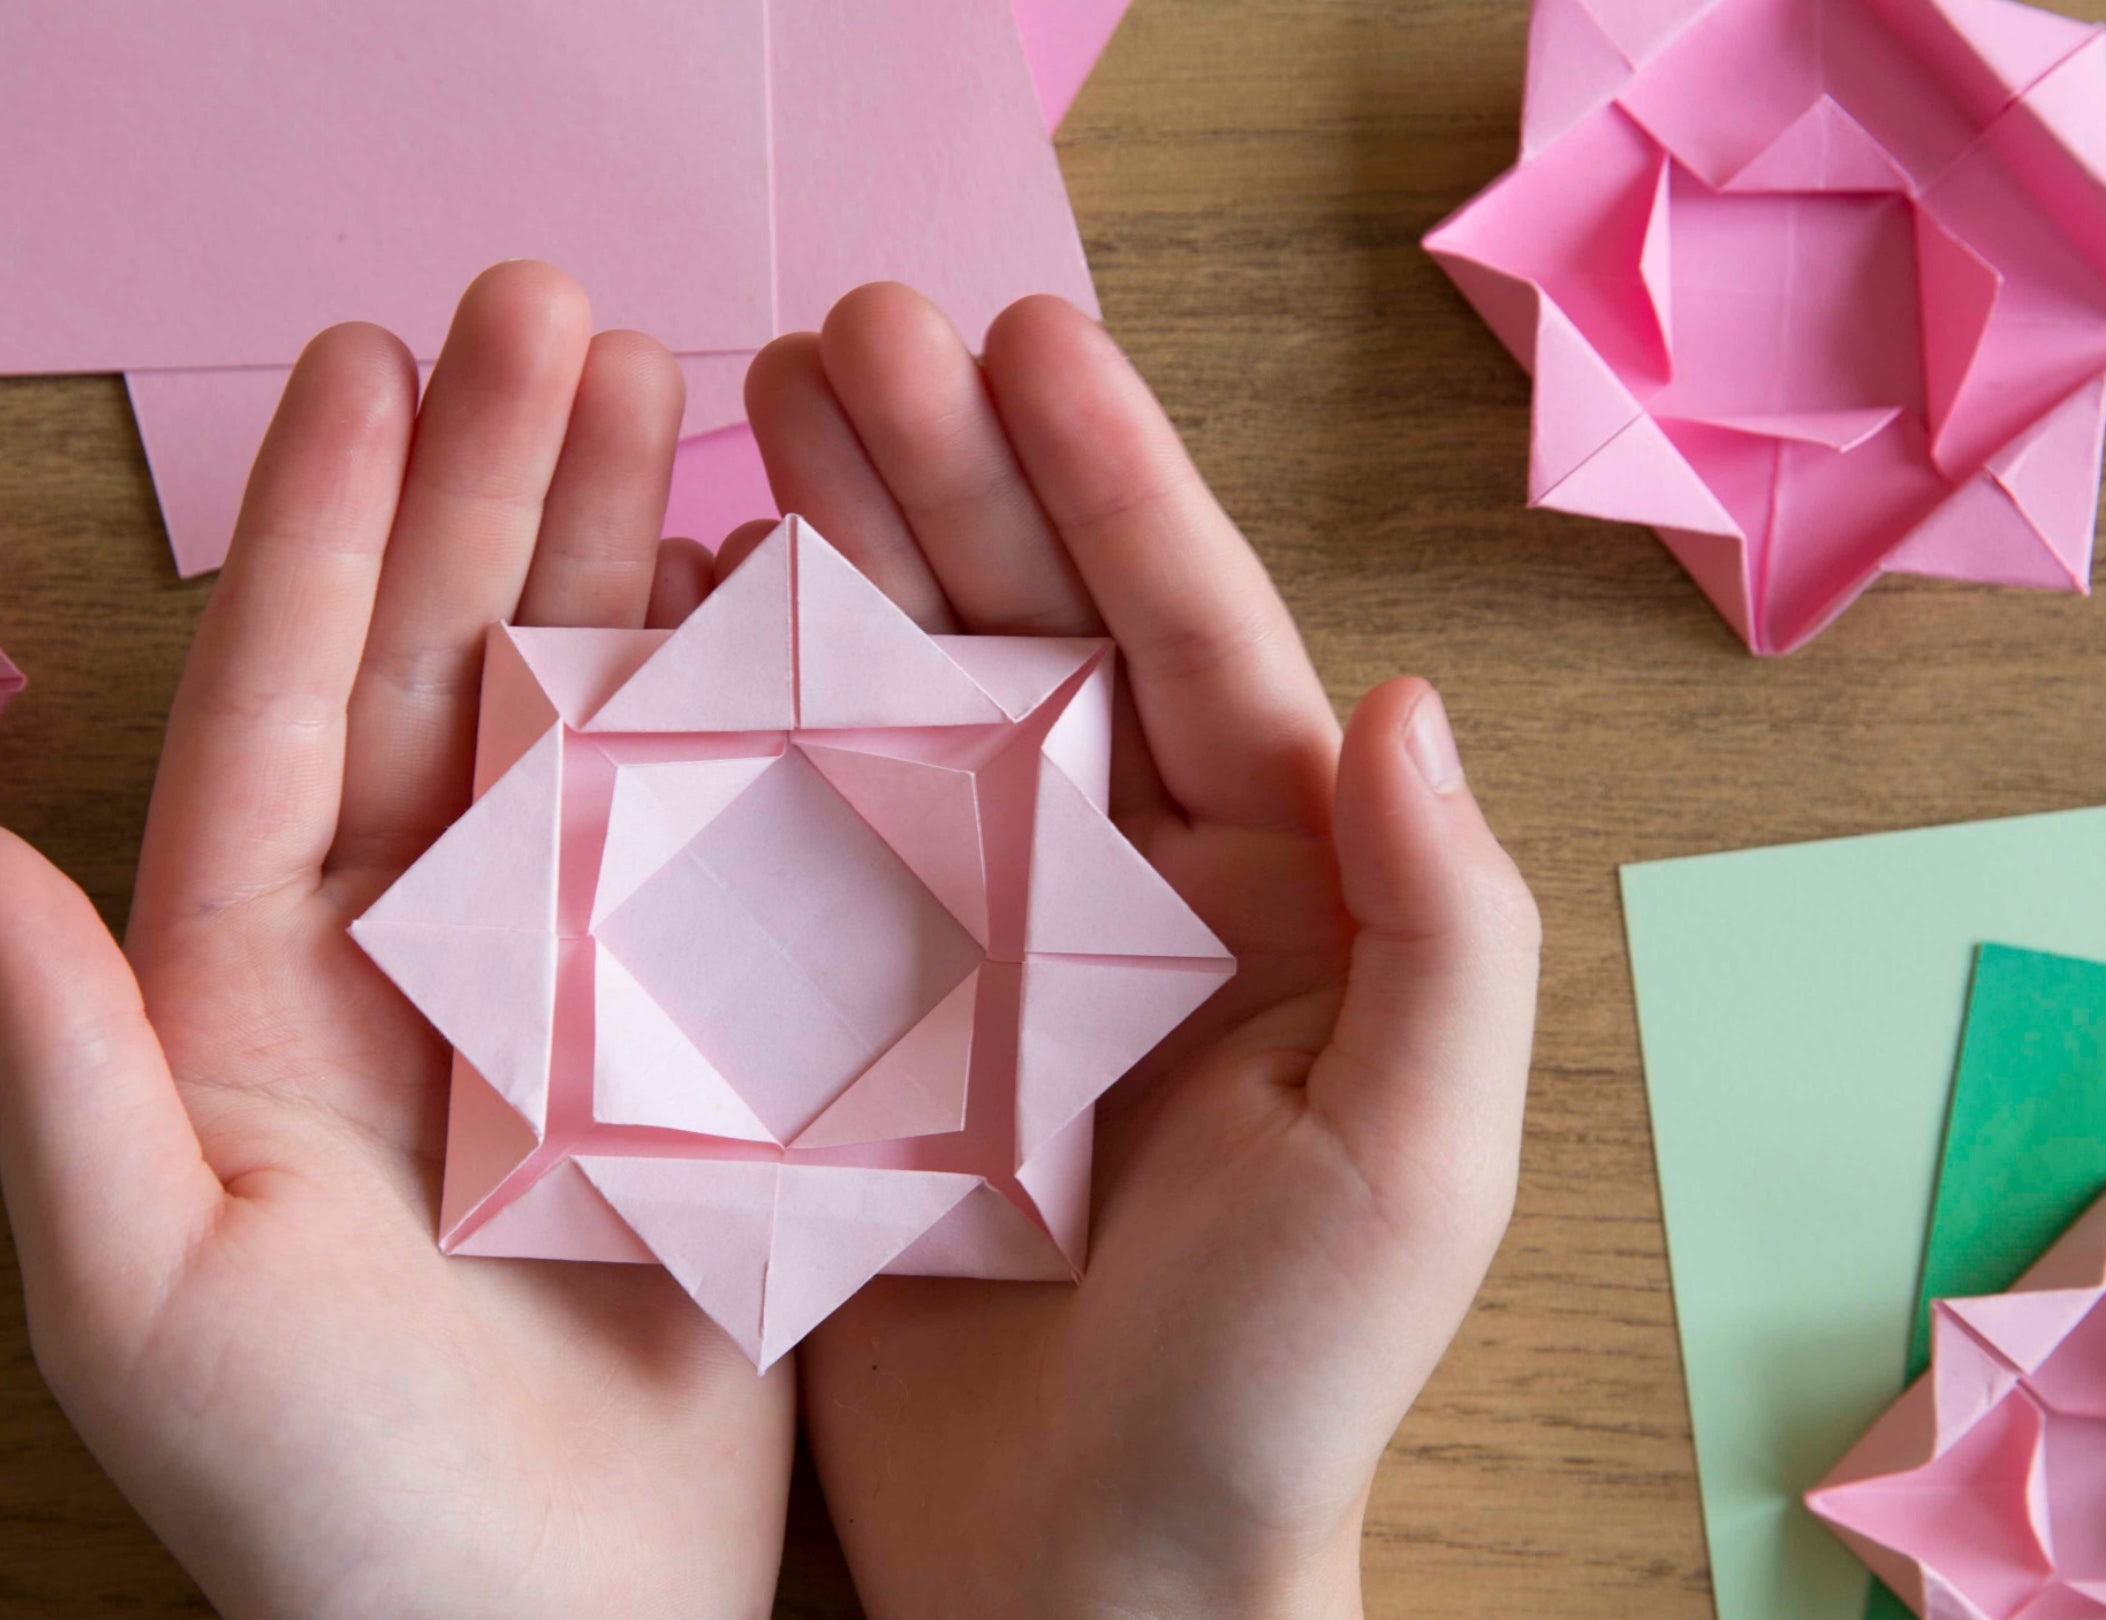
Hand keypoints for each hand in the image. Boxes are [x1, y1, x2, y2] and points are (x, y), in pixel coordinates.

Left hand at [0, 264, 793, 1619]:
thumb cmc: (321, 1504)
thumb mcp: (138, 1295)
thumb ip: (58, 1071)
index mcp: (259, 991)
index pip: (289, 713)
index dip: (326, 531)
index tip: (372, 362)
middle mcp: (417, 955)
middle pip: (457, 670)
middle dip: (504, 485)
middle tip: (567, 309)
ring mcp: (576, 986)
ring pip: (602, 723)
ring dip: (637, 557)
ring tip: (691, 394)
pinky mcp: (712, 1041)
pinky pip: (735, 842)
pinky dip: (760, 710)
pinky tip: (788, 591)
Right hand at [738, 286, 1540, 1618]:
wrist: (1089, 1585)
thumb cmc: (1280, 1391)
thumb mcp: (1410, 1161)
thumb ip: (1439, 929)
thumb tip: (1401, 698)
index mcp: (1266, 895)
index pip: (1191, 644)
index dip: (1111, 483)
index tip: (1022, 337)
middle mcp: (1111, 894)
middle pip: (1024, 636)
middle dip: (939, 475)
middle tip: (835, 334)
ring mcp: (965, 953)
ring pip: (890, 706)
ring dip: (828, 558)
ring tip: (745, 415)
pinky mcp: (839, 1032)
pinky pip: (778, 843)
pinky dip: (725, 726)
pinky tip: (666, 613)